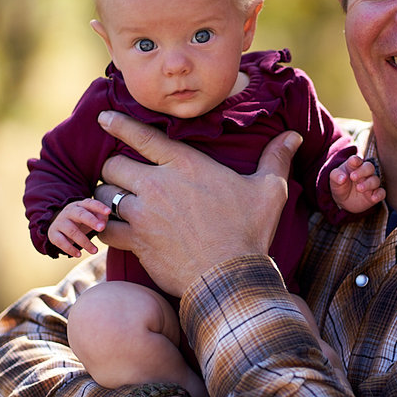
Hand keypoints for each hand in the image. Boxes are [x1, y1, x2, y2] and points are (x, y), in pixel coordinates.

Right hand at [47, 198, 110, 256]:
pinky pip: (61, 242)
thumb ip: (100, 218)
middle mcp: (69, 212)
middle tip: (102, 228)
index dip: (99, 207)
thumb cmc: (80, 222)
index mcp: (80, 205)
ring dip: (85, 242)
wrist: (59, 226)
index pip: (90, 203)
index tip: (108, 212)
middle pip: (80, 214)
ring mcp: (60, 222)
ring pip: (72, 231)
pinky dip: (70, 249)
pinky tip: (79, 254)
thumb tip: (103, 223)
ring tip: (95, 251)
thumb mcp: (91, 218)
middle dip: (91, 221)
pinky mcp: (53, 234)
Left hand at [96, 111, 300, 296]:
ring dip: (106, 198)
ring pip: (104, 195)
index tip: (104, 118)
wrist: (230, 277)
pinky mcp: (136, 242)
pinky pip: (105, 229)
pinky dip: (104, 229)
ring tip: (114, 203)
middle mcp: (158, 184)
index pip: (141, 135)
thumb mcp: (269, 190)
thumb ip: (276, 159)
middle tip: (124, 177)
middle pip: (114, 164)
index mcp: (185, 164)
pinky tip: (110, 230)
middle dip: (115, 168)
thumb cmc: (249, 232)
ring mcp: (143, 214)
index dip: (119, 124)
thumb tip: (293, 136)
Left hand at [330, 154, 385, 213]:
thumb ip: (336, 176)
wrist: (343, 200)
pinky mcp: (375, 194)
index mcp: (353, 166)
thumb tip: (342, 178)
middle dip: (362, 171)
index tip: (353, 162)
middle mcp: (364, 173)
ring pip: (375, 180)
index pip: (356, 160)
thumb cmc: (340, 185)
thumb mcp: (334, 180)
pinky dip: (379, 194)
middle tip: (353, 177)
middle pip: (369, 167)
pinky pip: (381, 193)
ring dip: (368, 184)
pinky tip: (373, 198)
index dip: (355, 160)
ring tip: (359, 188)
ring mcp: (370, 183)